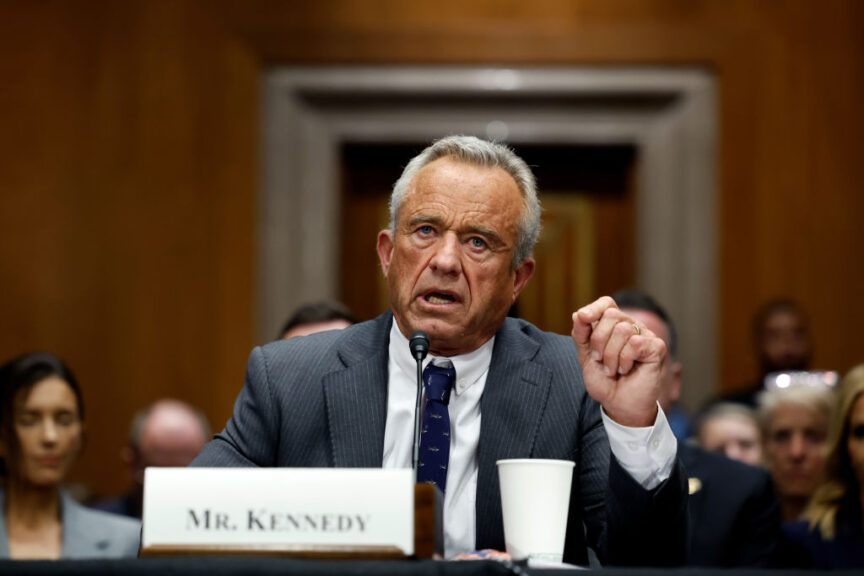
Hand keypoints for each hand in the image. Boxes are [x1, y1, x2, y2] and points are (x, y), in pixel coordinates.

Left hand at [571, 296, 665, 426]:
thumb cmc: (605, 381)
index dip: (594, 308)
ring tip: (613, 369)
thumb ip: (581, 334)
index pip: (607, 303)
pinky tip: (627, 370)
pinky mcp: (657, 347)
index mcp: (614, 325)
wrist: (618, 405)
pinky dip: (625, 360)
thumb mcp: (586, 356)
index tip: (583, 319)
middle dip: (598, 341)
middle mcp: (631, 326)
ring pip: (622, 330)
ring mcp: (646, 335)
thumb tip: (579, 313)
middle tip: (600, 360)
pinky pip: (635, 343)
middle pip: (611, 315)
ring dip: (611, 355)